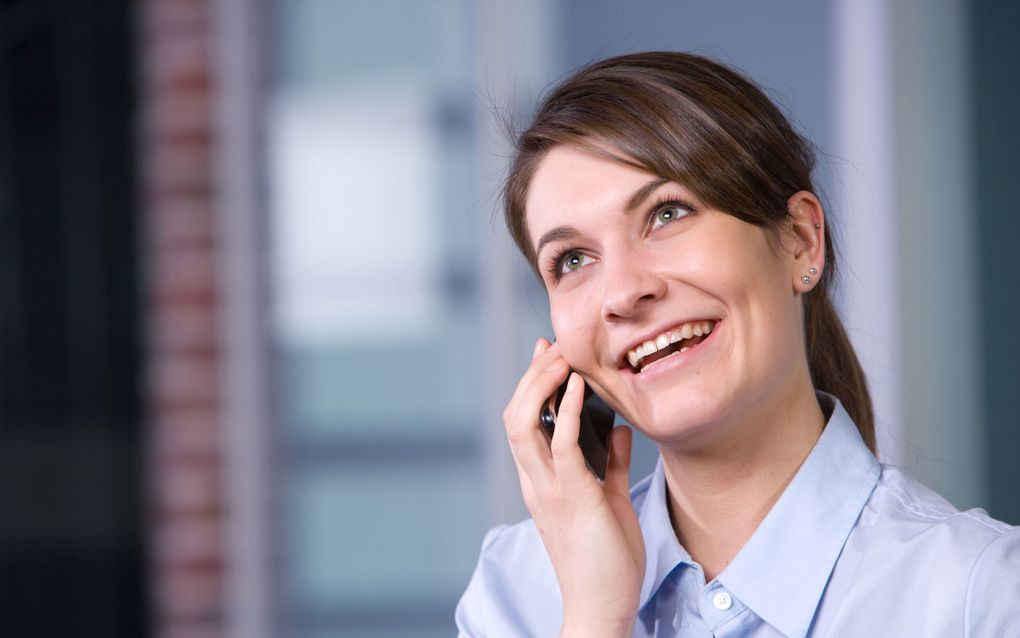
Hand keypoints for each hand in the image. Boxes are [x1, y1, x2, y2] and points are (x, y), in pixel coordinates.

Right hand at [502, 338, 644, 636]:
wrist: (602, 604)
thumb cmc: (607, 558)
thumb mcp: (611, 500)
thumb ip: (613, 465)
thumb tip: (622, 432)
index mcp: (541, 481)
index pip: (524, 422)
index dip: (531, 385)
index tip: (547, 353)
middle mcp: (536, 481)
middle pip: (515, 415)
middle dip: (531, 376)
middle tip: (552, 346)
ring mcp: (550, 489)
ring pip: (524, 424)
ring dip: (541, 385)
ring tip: (562, 358)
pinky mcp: (573, 497)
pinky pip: (562, 446)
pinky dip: (569, 412)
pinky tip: (579, 387)